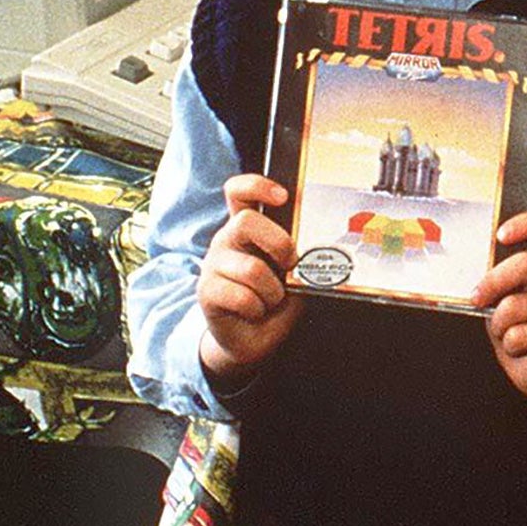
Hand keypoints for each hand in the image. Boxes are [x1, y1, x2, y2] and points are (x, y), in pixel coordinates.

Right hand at [197, 173, 304, 386]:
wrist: (250, 339)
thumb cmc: (273, 299)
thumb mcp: (291, 273)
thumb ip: (298, 255)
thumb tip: (319, 248)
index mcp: (245, 228)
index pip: (239, 192)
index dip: (258, 186)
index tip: (283, 196)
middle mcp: (226, 240)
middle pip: (245, 222)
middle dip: (279, 244)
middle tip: (290, 264)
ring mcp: (213, 265)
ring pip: (251, 268)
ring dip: (272, 291)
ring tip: (271, 299)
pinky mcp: (206, 292)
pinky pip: (242, 296)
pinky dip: (258, 308)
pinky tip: (256, 312)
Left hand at [474, 210, 526, 414]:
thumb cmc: (524, 323)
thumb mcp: (512, 293)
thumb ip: (502, 278)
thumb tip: (477, 278)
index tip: (501, 235)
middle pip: (526, 265)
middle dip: (492, 283)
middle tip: (477, 297)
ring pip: (513, 307)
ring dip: (499, 323)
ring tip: (508, 329)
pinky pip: (518, 336)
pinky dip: (508, 344)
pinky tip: (521, 346)